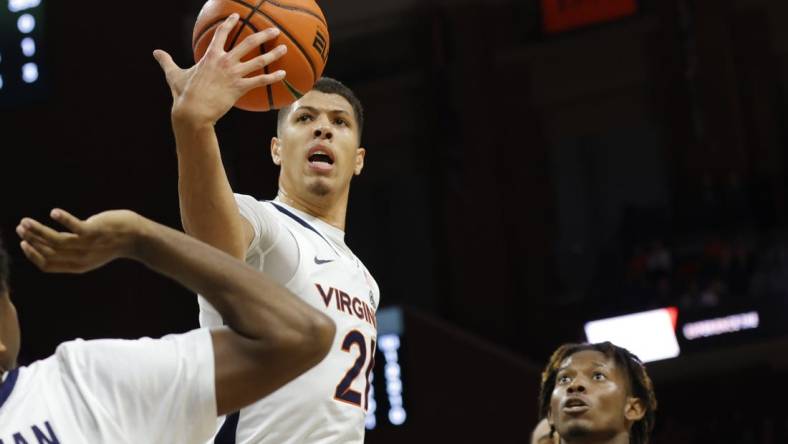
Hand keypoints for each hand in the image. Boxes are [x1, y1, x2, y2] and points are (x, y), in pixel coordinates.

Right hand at [16, 209, 144, 273]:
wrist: (136, 237)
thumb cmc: (111, 241)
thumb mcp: (89, 250)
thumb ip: (72, 249)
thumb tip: (49, 241)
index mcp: (78, 266)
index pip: (47, 265)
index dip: (32, 255)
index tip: (23, 243)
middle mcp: (81, 258)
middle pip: (48, 252)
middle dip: (31, 240)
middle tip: (20, 227)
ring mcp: (88, 245)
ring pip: (56, 241)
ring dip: (38, 230)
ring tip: (26, 221)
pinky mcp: (95, 231)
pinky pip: (75, 226)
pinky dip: (64, 219)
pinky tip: (54, 212)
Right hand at [153, 13, 286, 124]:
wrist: (192, 111)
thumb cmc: (183, 94)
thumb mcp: (174, 75)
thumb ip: (167, 61)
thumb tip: (155, 52)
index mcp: (210, 55)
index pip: (221, 33)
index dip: (230, 23)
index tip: (237, 16)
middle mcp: (224, 61)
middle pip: (248, 42)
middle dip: (263, 35)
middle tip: (274, 31)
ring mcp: (234, 74)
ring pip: (259, 60)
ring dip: (273, 54)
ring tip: (284, 48)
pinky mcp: (240, 88)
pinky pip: (260, 80)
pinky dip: (273, 77)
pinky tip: (283, 74)